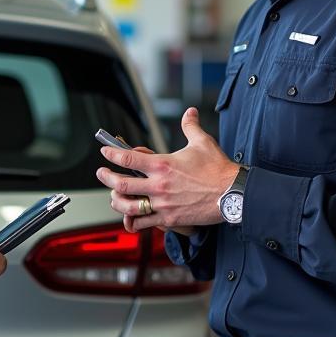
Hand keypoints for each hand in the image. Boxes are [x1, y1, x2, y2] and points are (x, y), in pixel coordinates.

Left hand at [95, 107, 237, 233]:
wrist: (233, 193)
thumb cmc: (218, 169)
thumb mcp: (202, 142)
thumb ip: (190, 126)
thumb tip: (190, 112)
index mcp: (162, 165)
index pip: (127, 159)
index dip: (111, 154)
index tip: (105, 152)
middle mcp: (159, 185)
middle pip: (121, 184)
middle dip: (106, 178)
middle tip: (102, 173)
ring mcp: (163, 204)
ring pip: (128, 207)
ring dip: (116, 201)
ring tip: (113, 196)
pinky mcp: (170, 218)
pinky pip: (144, 223)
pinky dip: (133, 221)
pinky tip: (129, 218)